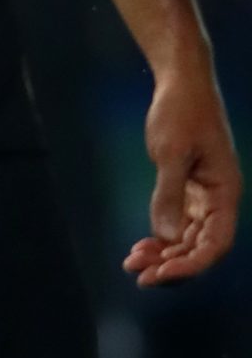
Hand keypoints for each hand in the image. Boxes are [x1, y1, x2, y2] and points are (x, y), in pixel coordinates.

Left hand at [126, 67, 239, 285]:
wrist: (181, 83)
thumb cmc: (181, 112)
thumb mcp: (170, 152)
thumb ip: (169, 194)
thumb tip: (168, 236)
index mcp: (225, 192)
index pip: (215, 243)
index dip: (190, 264)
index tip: (160, 273)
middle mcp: (219, 199)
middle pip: (201, 246)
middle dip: (172, 264)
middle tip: (138, 275)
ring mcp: (204, 195)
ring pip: (188, 237)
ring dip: (164, 253)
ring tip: (133, 262)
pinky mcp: (188, 188)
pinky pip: (179, 222)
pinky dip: (162, 236)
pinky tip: (141, 247)